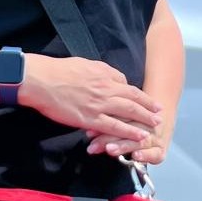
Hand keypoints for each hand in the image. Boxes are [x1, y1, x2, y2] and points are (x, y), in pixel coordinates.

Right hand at [18, 55, 161, 142]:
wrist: (41, 80)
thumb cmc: (59, 70)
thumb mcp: (85, 64)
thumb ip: (101, 72)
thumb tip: (113, 78)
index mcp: (104, 75)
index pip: (127, 86)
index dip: (139, 95)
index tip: (147, 101)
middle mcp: (106, 89)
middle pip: (134, 99)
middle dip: (149, 107)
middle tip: (160, 113)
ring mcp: (99, 104)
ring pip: (129, 112)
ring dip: (145, 119)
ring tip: (156, 125)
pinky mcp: (90, 119)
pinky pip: (114, 127)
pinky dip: (129, 132)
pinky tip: (139, 136)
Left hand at [86, 118, 171, 165]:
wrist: (161, 121)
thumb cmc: (137, 121)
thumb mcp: (125, 115)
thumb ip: (110, 118)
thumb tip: (88, 128)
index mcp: (138, 111)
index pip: (120, 116)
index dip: (103, 125)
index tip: (90, 132)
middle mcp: (147, 124)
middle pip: (129, 128)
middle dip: (109, 138)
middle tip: (95, 145)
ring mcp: (155, 137)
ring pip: (139, 140)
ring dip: (124, 145)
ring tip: (110, 150)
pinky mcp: (161, 151)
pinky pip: (155, 154)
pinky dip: (146, 155)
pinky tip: (136, 156)